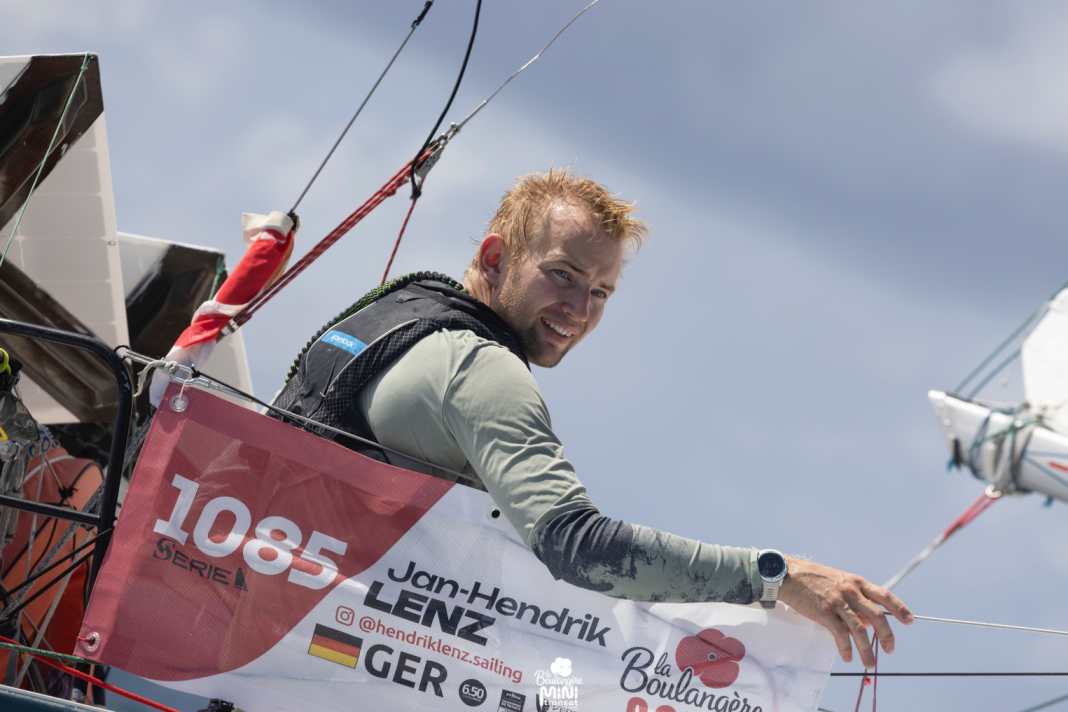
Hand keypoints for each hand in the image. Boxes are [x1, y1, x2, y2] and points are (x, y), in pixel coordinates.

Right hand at [778, 557, 912, 667]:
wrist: (788, 575)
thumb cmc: (812, 578)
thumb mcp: (838, 581)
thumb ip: (854, 599)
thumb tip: (866, 623)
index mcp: (856, 582)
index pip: (884, 595)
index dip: (899, 608)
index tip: (910, 620)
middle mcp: (851, 591)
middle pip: (877, 616)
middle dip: (887, 635)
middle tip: (890, 649)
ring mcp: (838, 602)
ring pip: (860, 630)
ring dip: (867, 649)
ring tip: (870, 663)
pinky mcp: (825, 612)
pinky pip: (840, 634)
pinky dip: (846, 648)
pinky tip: (847, 657)